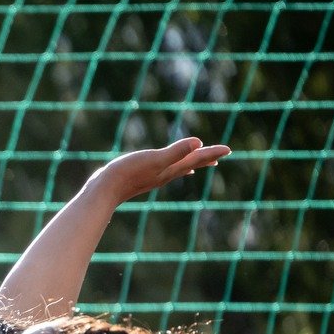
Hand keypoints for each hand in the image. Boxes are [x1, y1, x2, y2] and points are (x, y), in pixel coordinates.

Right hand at [86, 137, 228, 203]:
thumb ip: (176, 151)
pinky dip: (176, 168)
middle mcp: (166, 173)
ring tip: (204, 162)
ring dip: (194, 163)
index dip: (212, 152)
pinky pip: (166, 171)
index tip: (229, 149)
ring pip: (180, 168)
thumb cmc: (128, 173)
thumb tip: (199, 143)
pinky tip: (172, 170)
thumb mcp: (154, 159)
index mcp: (170, 169)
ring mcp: (155, 176)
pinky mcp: (143, 176)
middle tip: (223, 154)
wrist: (104, 190)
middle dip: (207, 158)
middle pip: (192, 163)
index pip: (197, 158)